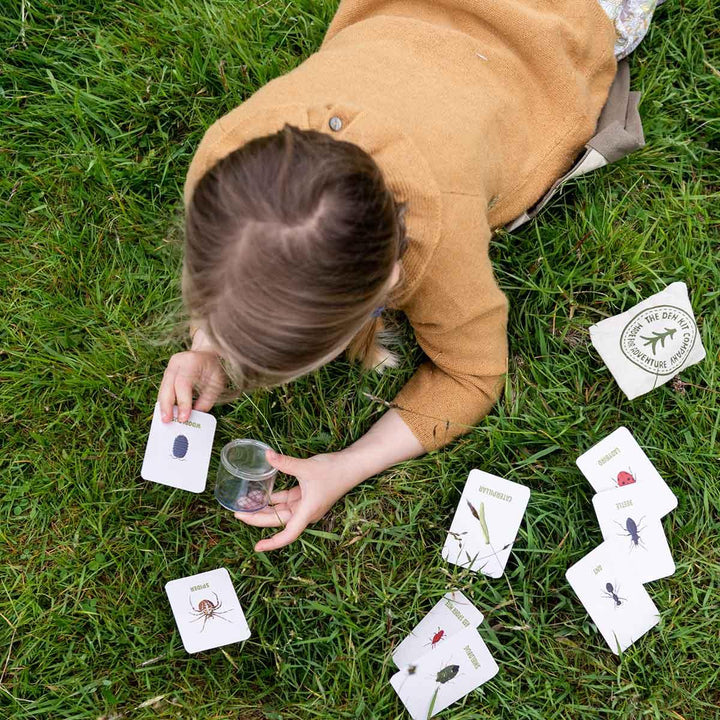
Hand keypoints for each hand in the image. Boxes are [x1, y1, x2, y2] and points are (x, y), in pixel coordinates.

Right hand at [158, 350, 225, 422]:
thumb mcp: (217, 382)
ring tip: (165, 420)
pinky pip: (163, 389)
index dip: (182, 402)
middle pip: (168, 385)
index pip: (183, 383)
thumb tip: (195, 415)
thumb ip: (207, 399)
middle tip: (167, 421)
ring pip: (163, 388)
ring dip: (163, 406)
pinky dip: (164, 401)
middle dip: (167, 406)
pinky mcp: (167, 373)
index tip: (183, 417)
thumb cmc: (213, 368)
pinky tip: (166, 412)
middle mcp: (177, 362)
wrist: (206, 353)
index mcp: (191, 361)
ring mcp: (169, 367)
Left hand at [235, 449, 363, 551]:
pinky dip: (274, 498)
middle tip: (237, 513)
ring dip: (264, 508)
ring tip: (245, 503)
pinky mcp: (306, 496)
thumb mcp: (307, 467)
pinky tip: (261, 493)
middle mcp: (305, 512)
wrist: (352, 465)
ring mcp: (305, 504)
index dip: (272, 543)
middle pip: (278, 521)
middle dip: (257, 518)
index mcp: (307, 511)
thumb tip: (267, 455)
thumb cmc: (335, 471)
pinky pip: (286, 501)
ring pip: (281, 511)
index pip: (288, 534)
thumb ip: (285, 463)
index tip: (257, 547)